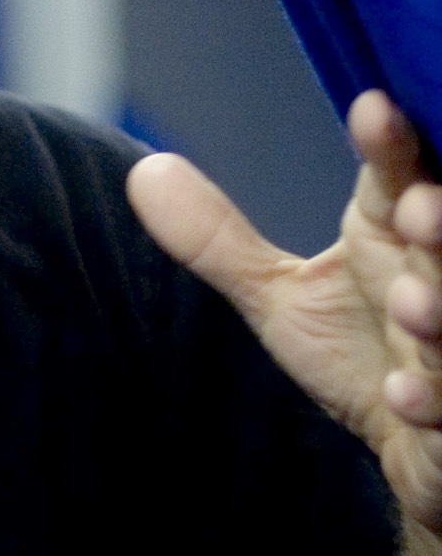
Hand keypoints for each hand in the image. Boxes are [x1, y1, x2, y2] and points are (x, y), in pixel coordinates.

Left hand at [126, 92, 441, 532]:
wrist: (412, 445)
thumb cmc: (363, 356)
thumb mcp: (282, 296)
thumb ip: (219, 242)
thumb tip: (144, 173)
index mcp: (399, 235)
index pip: (399, 179)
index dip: (391, 148)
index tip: (371, 109)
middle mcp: (437, 279)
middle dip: (437, 226)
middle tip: (417, 212)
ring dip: (438, 310)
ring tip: (410, 302)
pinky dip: (431, 400)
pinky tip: (402, 395)